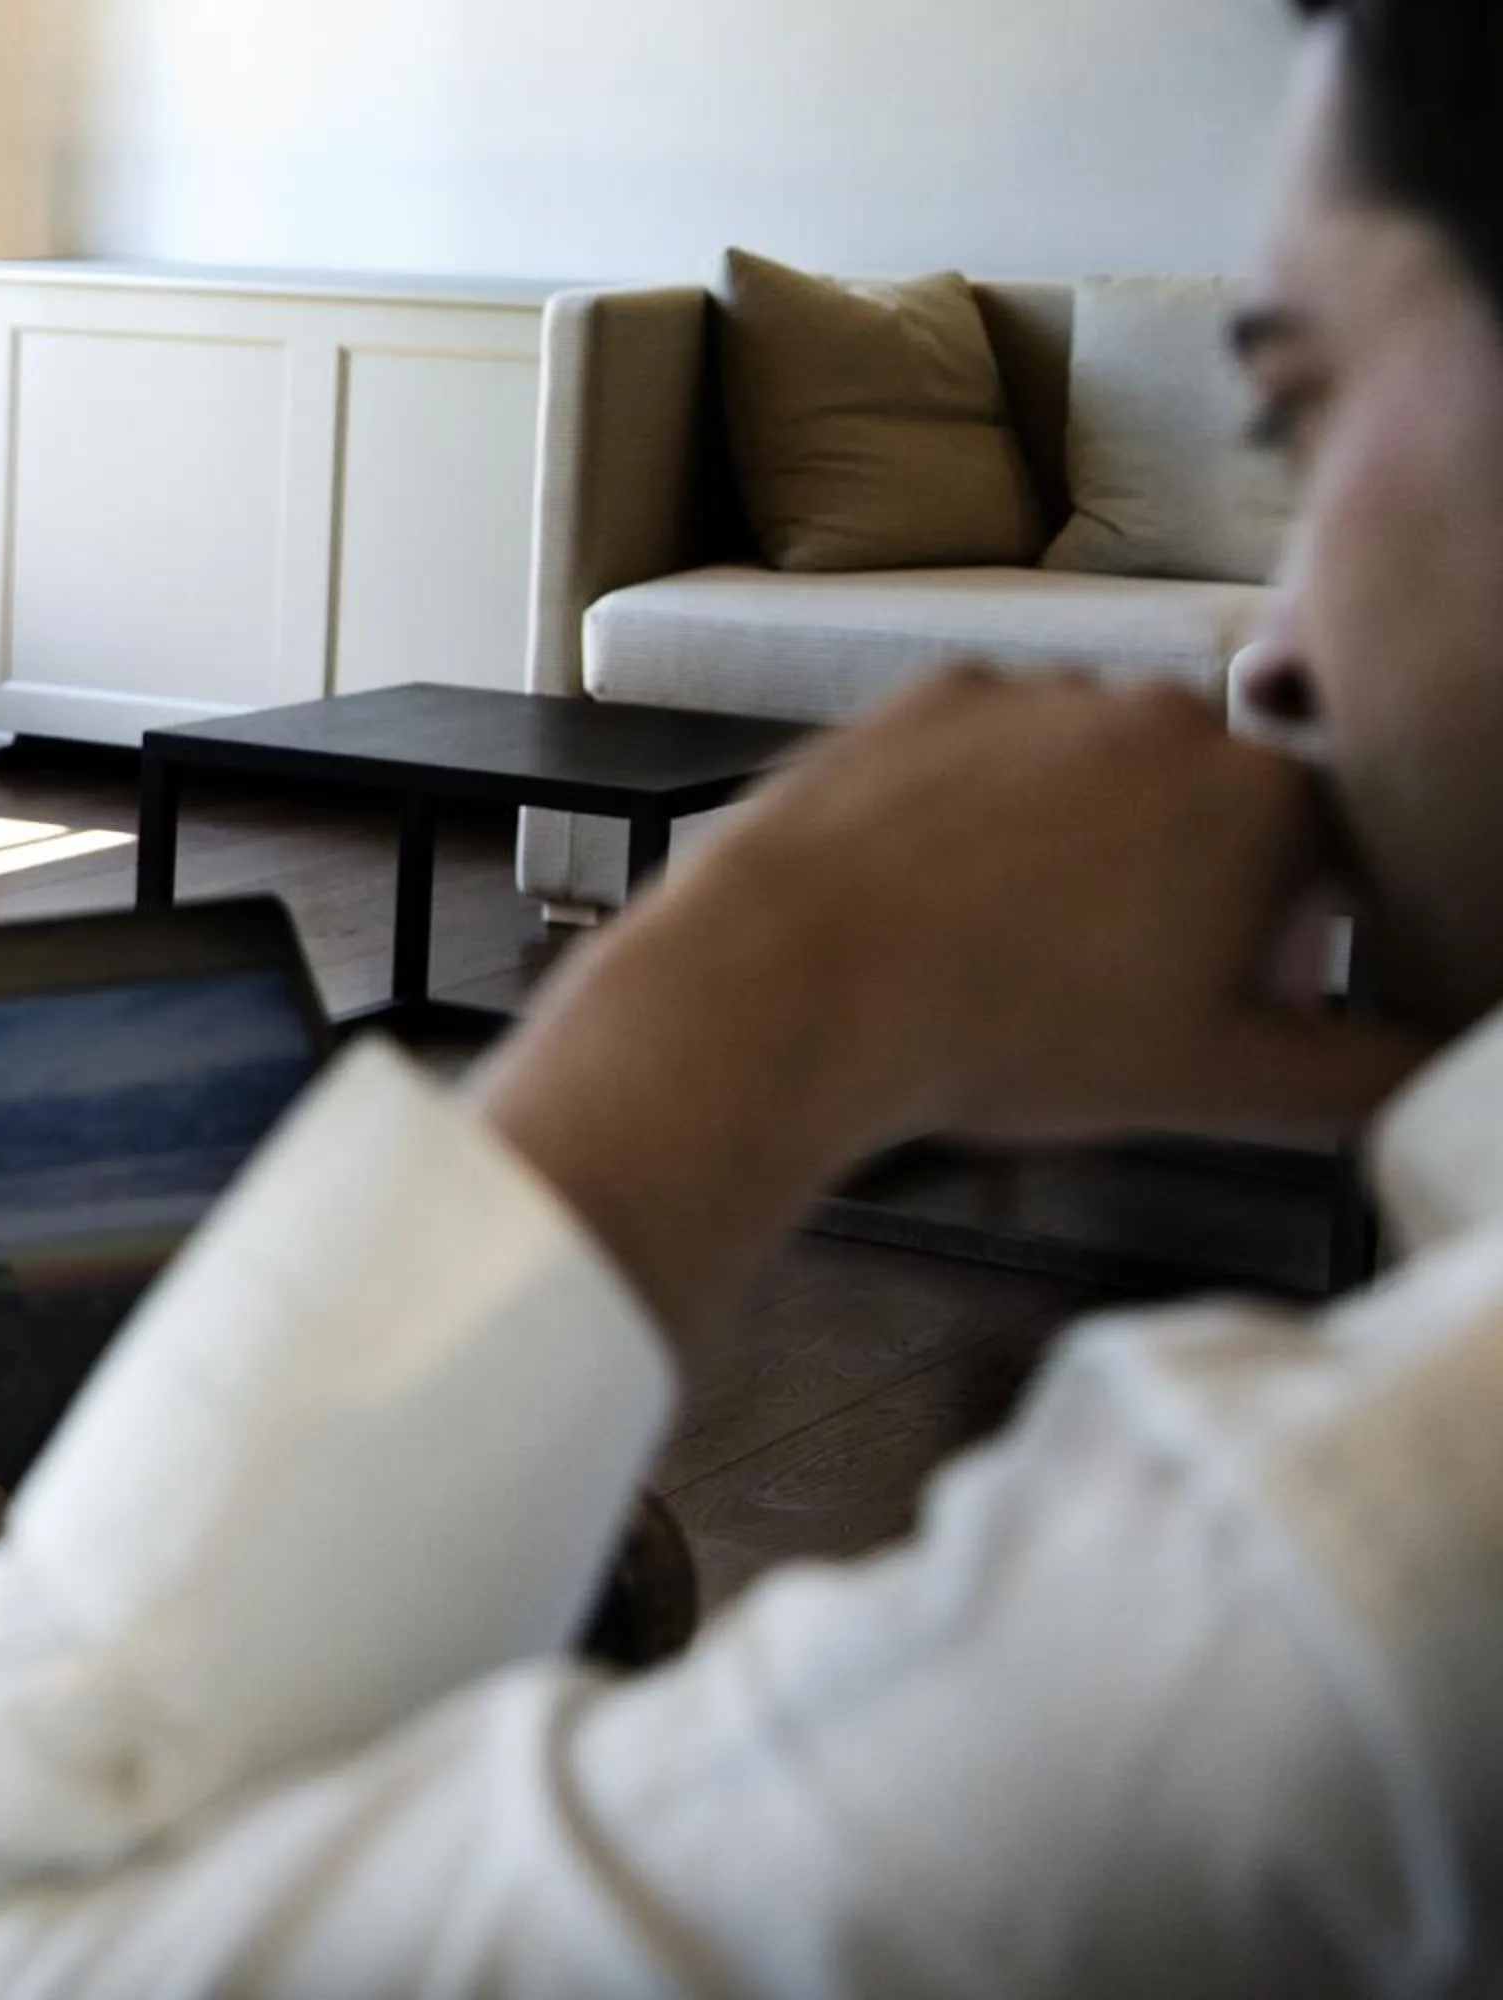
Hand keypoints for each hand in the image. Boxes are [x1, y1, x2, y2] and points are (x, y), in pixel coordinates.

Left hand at [470, 669, 1430, 1350]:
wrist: (796, 981)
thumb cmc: (1005, 1035)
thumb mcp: (1211, 1083)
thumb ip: (1355, 1075)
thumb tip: (1439, 1073)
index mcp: (1262, 799)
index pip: (1328, 857)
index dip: (1287, 938)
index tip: (1226, 995)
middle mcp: (1166, 715)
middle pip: (1211, 803)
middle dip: (1185, 888)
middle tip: (1103, 985)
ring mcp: (1044, 691)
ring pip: (1095, 771)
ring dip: (1078, 840)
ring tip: (1005, 944)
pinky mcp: (934, 691)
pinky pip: (989, 748)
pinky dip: (978, 806)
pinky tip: (937, 889)